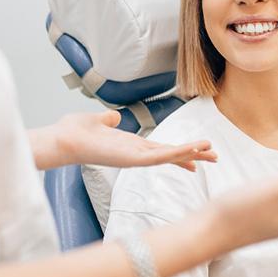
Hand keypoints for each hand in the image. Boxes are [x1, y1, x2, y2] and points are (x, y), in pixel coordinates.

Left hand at [35, 110, 217, 170]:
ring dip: (191, 153)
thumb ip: (108, 120)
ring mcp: (135, 158)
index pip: (162, 149)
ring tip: (212, 152)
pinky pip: (159, 157)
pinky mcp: (132, 160)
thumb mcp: (97, 121)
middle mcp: (136, 154)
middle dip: (194, 155)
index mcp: (131, 146)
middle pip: (172, 155)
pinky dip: (177, 154)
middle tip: (215, 157)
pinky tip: (192, 151)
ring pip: (170, 157)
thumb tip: (113, 116)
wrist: (62, 139)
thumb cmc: (75, 132)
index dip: (181, 151)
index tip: (198, 154)